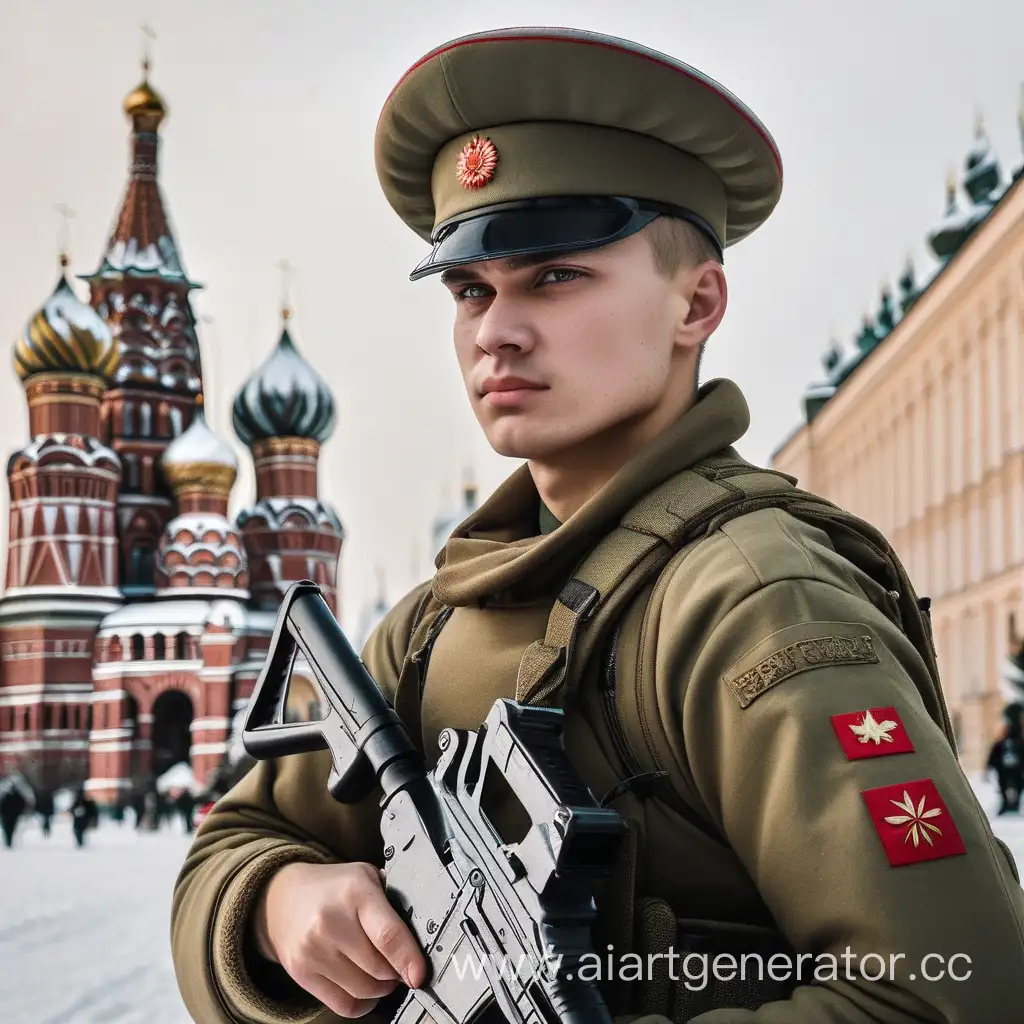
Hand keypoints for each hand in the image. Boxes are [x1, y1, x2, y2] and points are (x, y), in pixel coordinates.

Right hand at [254, 860, 426, 1017]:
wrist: (281, 898)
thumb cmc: (333, 887)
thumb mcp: (365, 876)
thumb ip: (392, 899)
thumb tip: (424, 932)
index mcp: (355, 893)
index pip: (388, 935)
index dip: (409, 959)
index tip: (420, 974)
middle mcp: (331, 922)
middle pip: (379, 969)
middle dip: (397, 971)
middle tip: (400, 963)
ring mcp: (313, 950)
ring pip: (364, 990)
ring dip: (381, 988)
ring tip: (381, 970)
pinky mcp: (301, 973)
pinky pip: (343, 1005)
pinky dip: (362, 1003)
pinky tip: (364, 987)